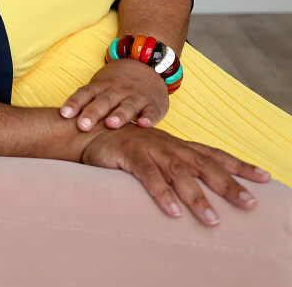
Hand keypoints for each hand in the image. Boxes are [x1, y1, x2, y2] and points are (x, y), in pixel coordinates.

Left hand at [60, 58, 167, 130]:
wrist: (147, 66)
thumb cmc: (116, 85)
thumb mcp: (100, 88)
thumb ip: (86, 102)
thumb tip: (60, 120)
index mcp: (102, 86)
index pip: (85, 93)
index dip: (74, 103)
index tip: (64, 115)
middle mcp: (118, 90)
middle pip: (104, 101)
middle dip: (92, 113)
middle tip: (82, 126)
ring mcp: (137, 96)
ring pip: (127, 105)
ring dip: (119, 115)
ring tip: (110, 124)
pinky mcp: (154, 104)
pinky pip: (151, 111)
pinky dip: (148, 118)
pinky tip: (143, 125)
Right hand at [81, 124, 270, 225]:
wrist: (87, 132)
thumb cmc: (124, 148)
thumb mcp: (154, 154)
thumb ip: (175, 167)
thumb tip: (200, 188)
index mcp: (177, 145)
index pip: (214, 154)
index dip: (239, 165)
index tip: (264, 178)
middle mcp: (168, 145)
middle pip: (204, 165)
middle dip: (229, 184)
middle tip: (249, 203)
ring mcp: (149, 148)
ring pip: (179, 174)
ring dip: (197, 198)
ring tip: (212, 220)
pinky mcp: (129, 155)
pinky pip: (148, 176)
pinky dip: (161, 194)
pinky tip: (173, 212)